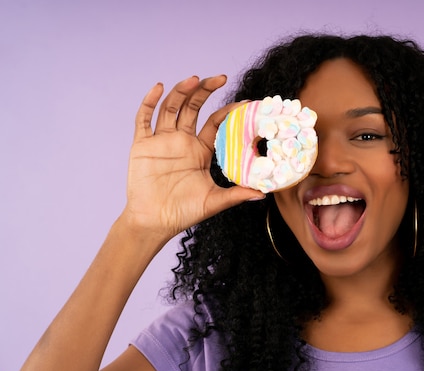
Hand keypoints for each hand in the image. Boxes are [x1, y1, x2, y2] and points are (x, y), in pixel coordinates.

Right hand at [122, 76, 263, 240]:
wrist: (154, 222)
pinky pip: (144, 119)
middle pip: (193, 107)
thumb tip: (263, 193)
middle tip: (220, 78)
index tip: (246, 103)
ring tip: (194, 79)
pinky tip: (158, 88)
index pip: (215, 123)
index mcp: (200, 150)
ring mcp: (161, 140)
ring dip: (181, 91)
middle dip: (205, 91)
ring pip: (171, 107)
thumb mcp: (214, 201)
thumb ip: (237, 194)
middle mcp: (182, 141)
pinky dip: (150, 102)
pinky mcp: (142, 145)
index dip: (229, 111)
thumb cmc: (183, 212)